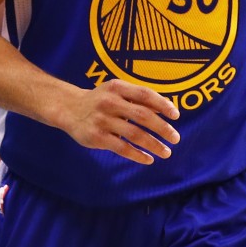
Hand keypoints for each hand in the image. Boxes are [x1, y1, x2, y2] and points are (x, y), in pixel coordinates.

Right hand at [60, 80, 179, 164]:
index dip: (162, 104)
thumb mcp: (118, 91)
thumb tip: (168, 107)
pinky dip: (137, 155)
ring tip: (166, 152)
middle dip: (162, 128)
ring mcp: (102, 120)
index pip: (145, 94)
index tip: (176, 115)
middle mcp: (110, 102)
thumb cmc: (101, 99)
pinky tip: (148, 159)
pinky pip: (121, 148)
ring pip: (134, 134)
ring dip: (153, 144)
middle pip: (142, 115)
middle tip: (176, 138)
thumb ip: (140, 98)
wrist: (69, 108)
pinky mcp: (96, 137)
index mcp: (118, 87)